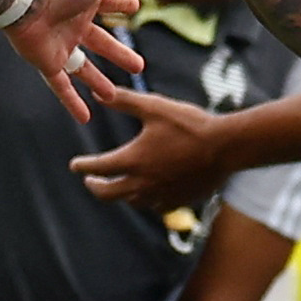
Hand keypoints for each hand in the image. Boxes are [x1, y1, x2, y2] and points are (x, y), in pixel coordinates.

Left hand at [4, 0, 152, 123]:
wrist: (27, 2)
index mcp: (86, 2)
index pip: (109, 4)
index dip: (122, 5)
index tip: (135, 9)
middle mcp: (73, 25)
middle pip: (101, 42)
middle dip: (118, 53)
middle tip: (138, 66)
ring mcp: (60, 46)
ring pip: (82, 68)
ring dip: (97, 82)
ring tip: (113, 95)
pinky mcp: (47, 63)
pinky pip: (61, 86)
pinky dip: (72, 102)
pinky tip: (85, 117)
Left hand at [69, 88, 232, 211]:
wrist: (226, 147)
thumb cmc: (190, 124)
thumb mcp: (155, 107)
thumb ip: (125, 101)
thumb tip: (100, 93)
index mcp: (133, 160)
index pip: (98, 167)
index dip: (83, 166)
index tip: (75, 165)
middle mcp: (142, 183)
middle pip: (108, 193)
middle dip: (95, 187)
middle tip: (90, 182)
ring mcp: (161, 195)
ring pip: (131, 202)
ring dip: (120, 195)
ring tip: (118, 187)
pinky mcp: (178, 201)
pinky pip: (155, 207)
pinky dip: (146, 201)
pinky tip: (148, 195)